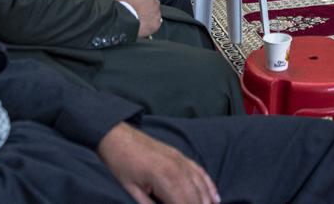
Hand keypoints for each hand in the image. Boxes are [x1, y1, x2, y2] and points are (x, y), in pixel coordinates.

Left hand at [97, 122, 218, 203]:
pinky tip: (215, 198)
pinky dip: (209, 186)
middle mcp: (178, 168)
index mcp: (164, 178)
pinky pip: (200, 172)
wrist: (118, 137)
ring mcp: (181, 160)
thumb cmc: (121, 164)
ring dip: (207, 202)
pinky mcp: (181, 156)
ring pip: (201, 186)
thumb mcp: (132, 190)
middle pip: (195, 197)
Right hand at [117, 0, 161, 36]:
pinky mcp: (157, 24)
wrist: (125, 21)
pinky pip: (156, 23)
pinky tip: (144, 26)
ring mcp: (157, 13)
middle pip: (153, 3)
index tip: (136, 2)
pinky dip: (151, 24)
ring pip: (155, 13)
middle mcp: (155, 2)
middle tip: (138, 11)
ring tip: (141, 20)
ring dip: (150, 15)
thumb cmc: (124, 5)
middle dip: (147, 6)